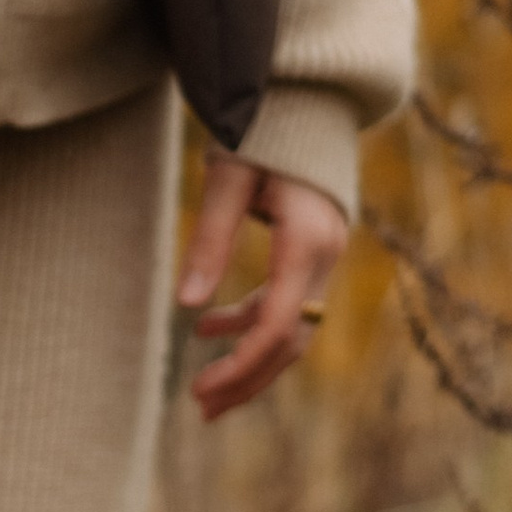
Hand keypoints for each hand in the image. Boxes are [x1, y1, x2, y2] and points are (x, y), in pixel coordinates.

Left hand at [177, 156, 346, 419]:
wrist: (306, 101)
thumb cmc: (262, 131)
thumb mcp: (227, 181)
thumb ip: (209, 241)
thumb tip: (186, 308)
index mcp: (307, 241)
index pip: (277, 324)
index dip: (239, 365)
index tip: (200, 389)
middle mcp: (325, 256)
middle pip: (290, 340)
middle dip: (246, 379)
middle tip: (201, 409)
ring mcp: (324, 257)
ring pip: (292, 330)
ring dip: (250, 362)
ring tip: (204, 393)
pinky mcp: (312, 255)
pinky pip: (286, 304)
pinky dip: (249, 324)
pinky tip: (206, 328)